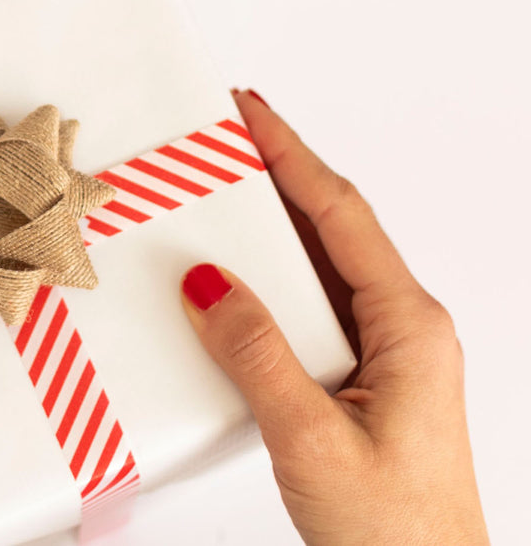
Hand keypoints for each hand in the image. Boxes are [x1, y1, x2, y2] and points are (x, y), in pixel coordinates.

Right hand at [179, 89, 486, 543]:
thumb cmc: (395, 531)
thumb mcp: (312, 438)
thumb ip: (257, 355)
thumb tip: (207, 282)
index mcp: (409, 328)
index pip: (340, 216)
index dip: (292, 155)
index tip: (250, 113)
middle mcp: (403, 331)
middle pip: (332, 231)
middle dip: (277, 179)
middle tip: (224, 142)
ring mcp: (384, 357)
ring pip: (319, 273)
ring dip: (269, 235)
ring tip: (217, 203)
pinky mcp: (361, 385)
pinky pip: (309, 315)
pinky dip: (268, 289)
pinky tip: (232, 290)